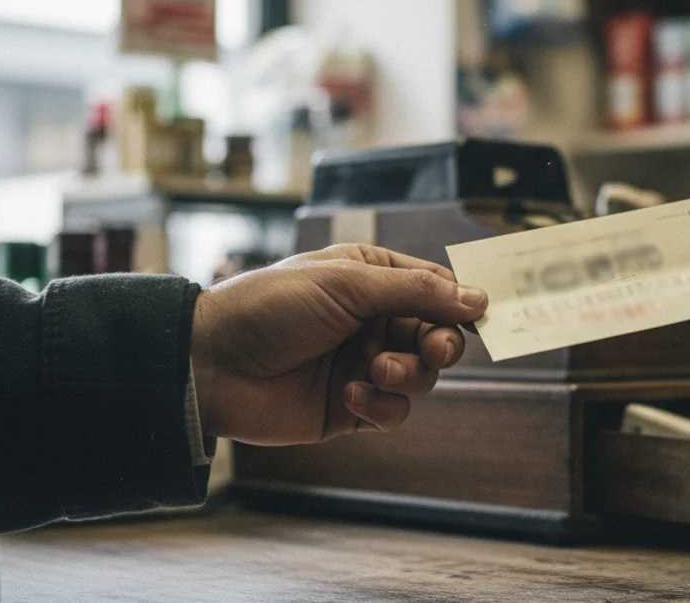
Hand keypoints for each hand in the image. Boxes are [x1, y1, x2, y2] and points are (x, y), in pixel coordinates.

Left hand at [189, 245, 487, 444]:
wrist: (211, 365)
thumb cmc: (270, 308)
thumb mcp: (347, 284)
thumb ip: (417, 291)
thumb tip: (478, 298)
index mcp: (371, 278)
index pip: (435, 288)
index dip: (458, 303)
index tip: (476, 315)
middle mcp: (372, 320)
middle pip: (437, 334)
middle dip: (439, 343)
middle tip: (432, 350)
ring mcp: (363, 365)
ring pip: (421, 376)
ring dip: (408, 374)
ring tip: (376, 371)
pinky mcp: (351, 408)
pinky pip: (394, 412)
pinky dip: (382, 406)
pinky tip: (352, 395)